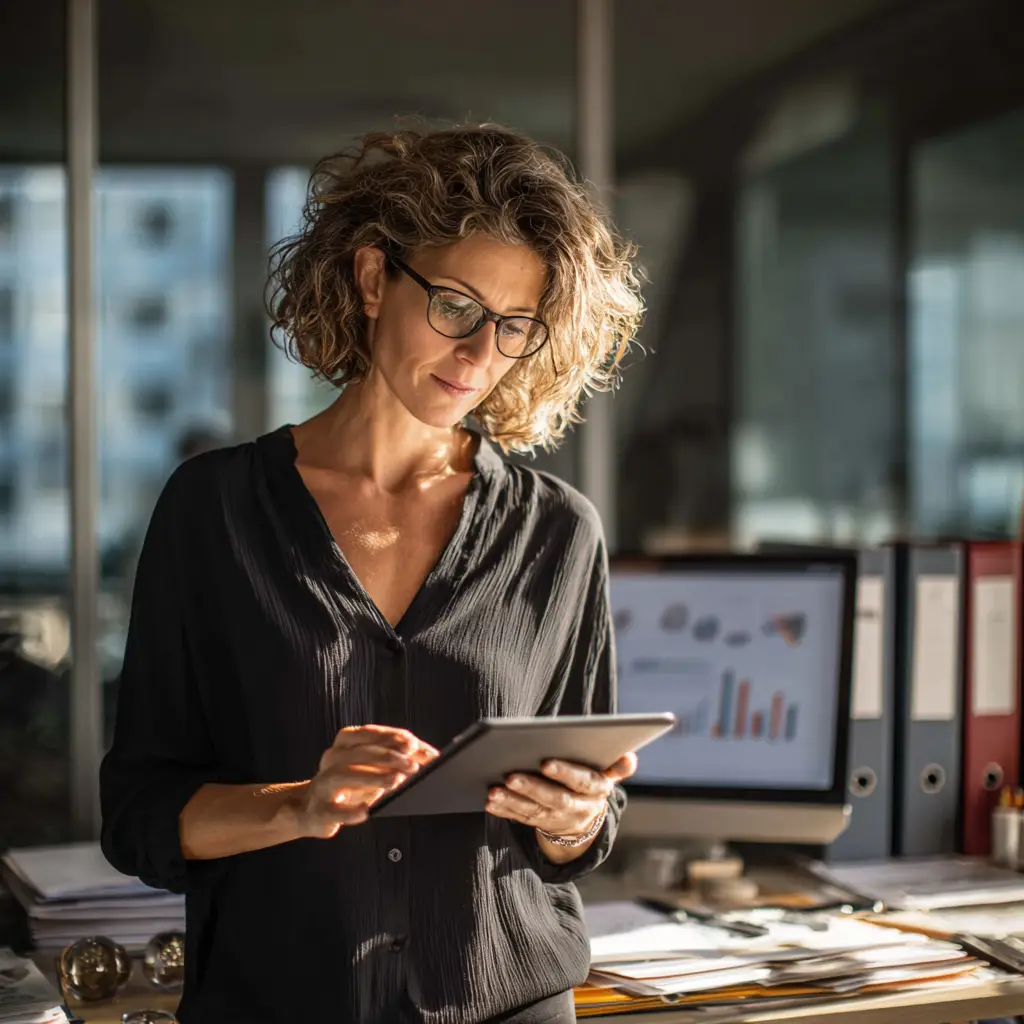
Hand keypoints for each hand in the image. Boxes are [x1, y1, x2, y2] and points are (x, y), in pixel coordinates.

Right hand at [290, 725, 438, 838]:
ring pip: (343, 774)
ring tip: (395, 781)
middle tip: (411, 766)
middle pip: (359, 752)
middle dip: (388, 756)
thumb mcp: (375, 767)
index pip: (368, 733)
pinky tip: (366, 812)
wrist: (312, 809)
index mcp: (345, 743)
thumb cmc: (352, 784)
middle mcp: (332, 759)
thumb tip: (431, 756)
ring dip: (372, 776)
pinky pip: (333, 810)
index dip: (391, 737)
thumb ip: (399, 757)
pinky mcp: (319, 811)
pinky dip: (350, 811)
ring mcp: (323, 784)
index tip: (412, 743)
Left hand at [485, 751, 637, 837]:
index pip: (582, 781)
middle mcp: (578, 808)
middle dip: (532, 787)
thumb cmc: (591, 783)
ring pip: (535, 812)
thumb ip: (617, 766)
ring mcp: (558, 820)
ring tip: (493, 790)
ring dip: (513, 801)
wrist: (586, 819)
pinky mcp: (540, 825)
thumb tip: (630, 757)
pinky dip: (505, 811)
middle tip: (510, 775)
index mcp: (596, 791)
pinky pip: (521, 819)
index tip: (546, 762)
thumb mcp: (608, 775)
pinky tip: (490, 801)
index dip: (566, 773)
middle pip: (555, 799)